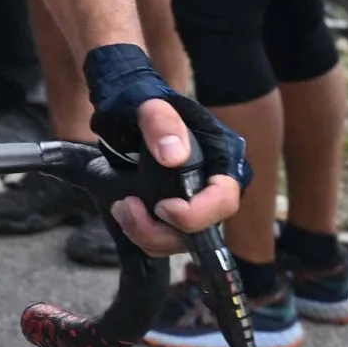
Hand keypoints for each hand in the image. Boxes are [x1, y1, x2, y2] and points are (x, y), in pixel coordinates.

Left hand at [83, 44, 244, 251]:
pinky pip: (164, 240)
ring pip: (179, 242)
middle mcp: (213, 187)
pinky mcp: (174, 216)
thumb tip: (174, 156)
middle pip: (202, 231)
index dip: (197, 213)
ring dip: (145, 234)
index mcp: (221, 158)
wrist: (126, 112)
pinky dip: (141, 234)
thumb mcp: (149, 105)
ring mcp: (194, 204)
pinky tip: (124, 210)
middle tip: (126, 207)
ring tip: (121, 207)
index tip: (163, 207)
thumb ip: (161, 123)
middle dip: (160, 230)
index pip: (225, 199)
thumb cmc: (144, 104)